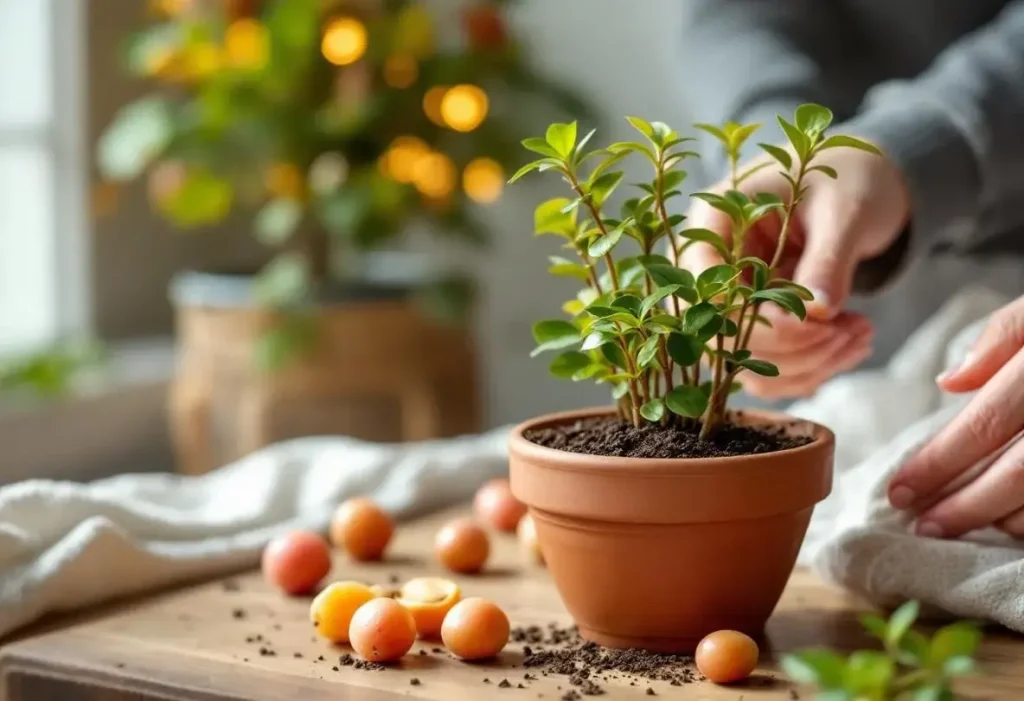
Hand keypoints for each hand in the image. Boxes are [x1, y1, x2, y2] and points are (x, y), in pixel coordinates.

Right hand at [681, 143, 908, 397]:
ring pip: (744, 362)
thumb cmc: (847, 179)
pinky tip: (849, 345)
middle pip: (721, 336)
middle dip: (792, 346)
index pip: (706, 290)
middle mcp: (708, 267)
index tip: (820, 321)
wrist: (858, 184)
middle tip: (854, 330)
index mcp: (714, 222)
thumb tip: (819, 312)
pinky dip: (809, 368)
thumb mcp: (845, 210)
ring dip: (806, 364)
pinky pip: (765, 368)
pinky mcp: (751, 324)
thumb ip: (828, 259)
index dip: (757, 319)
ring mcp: (726, 300)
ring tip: (860, 335)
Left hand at [888, 295, 1023, 538]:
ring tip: (961, 525)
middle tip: (922, 525)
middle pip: (1017, 473)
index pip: (986, 423)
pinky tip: (1016, 523)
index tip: (898, 489)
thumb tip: (949, 384)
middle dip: (964, 505)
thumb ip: (1005, 335)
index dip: (938, 462)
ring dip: (1005, 519)